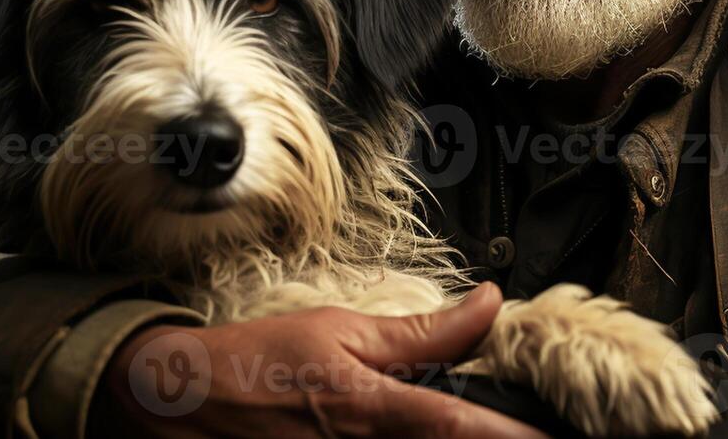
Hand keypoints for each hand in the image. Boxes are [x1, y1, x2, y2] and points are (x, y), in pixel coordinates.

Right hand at [90, 281, 547, 437]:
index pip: (455, 426)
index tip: (549, 437)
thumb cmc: (259, 360)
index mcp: (369, 407)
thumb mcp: (341, 328)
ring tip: (487, 428)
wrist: (178, 403)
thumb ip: (422, 330)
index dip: (507, 436)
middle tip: (530, 431)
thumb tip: (488, 302)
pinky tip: (424, 435)